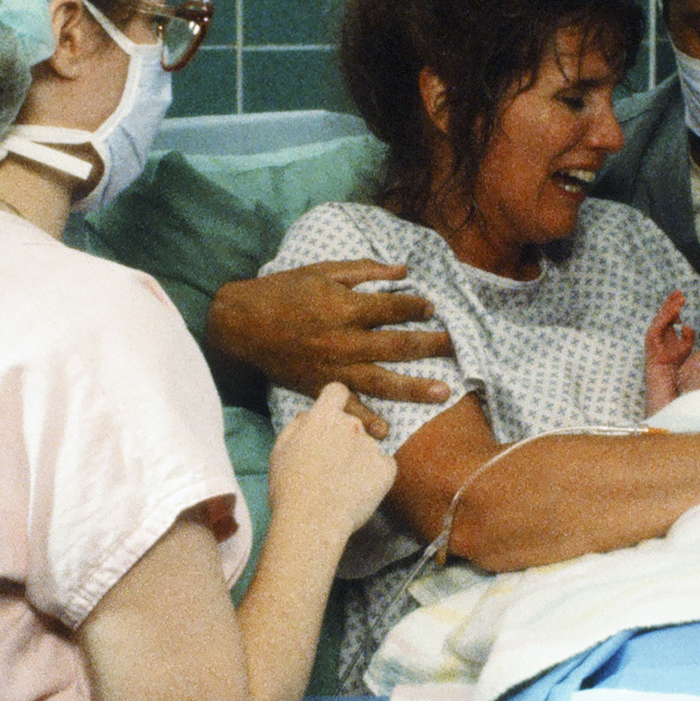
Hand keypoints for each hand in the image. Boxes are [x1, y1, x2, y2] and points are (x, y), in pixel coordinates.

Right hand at [209, 262, 454, 414]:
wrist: (241, 323)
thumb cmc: (283, 291)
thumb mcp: (322, 271)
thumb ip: (364, 270)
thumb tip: (403, 269)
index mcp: (345, 307)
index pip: (393, 308)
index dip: (416, 306)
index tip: (433, 307)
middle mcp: (344, 340)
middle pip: (398, 345)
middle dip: (431, 346)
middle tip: (457, 347)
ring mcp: (334, 366)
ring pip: (383, 380)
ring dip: (415, 388)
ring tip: (444, 393)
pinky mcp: (320, 385)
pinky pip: (347, 405)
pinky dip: (366, 419)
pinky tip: (386, 432)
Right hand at [267, 382, 397, 542]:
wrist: (312, 522)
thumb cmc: (289, 488)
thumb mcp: (279, 450)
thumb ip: (296, 425)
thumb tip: (309, 414)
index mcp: (323, 417)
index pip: (336, 391)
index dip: (334, 401)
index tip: (332, 415)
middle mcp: (352, 425)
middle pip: (352, 422)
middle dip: (344, 437)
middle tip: (330, 464)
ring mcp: (372, 446)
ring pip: (367, 445)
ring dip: (359, 458)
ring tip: (341, 484)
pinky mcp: (387, 468)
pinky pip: (383, 465)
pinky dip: (374, 474)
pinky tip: (357, 490)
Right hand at [644, 289, 697, 377]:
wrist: (665, 372)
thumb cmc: (675, 361)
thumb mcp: (686, 346)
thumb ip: (689, 335)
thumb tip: (687, 325)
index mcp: (664, 330)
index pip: (668, 313)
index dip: (674, 304)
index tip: (682, 295)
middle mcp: (657, 329)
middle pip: (664, 311)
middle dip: (671, 301)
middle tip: (680, 292)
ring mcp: (653, 332)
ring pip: (662, 315)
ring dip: (671, 306)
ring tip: (681, 299)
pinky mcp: (651, 336)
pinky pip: (660, 322)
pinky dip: (668, 315)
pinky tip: (677, 310)